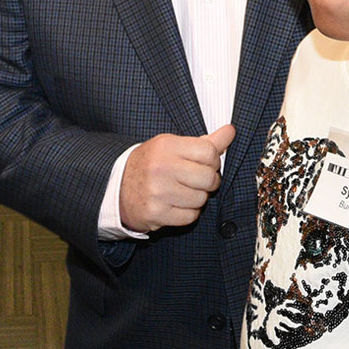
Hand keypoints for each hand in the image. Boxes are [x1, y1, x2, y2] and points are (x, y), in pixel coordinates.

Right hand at [120, 124, 238, 232]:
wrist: (117, 187)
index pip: (209, 152)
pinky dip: (188, 213)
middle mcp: (161, 167)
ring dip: (198, 198)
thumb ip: (205, 141)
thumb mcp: (172, 146)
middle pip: (208, 178)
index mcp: (166, 146)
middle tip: (198, 180)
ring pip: (201, 199)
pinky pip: (190, 216)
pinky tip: (177, 204)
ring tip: (184, 192)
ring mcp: (157, 192)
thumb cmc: (151, 164)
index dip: (213, 160)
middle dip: (209, 181)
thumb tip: (231, 131)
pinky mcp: (156, 213)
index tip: (205, 163)